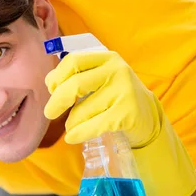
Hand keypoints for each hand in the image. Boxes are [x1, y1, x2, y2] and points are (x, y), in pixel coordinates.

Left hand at [44, 51, 159, 146]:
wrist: (146, 116)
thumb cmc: (113, 97)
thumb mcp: (98, 80)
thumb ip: (75, 76)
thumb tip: (49, 81)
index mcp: (106, 58)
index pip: (73, 61)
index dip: (57, 76)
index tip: (51, 89)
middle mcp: (117, 70)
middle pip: (74, 85)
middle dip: (57, 101)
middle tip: (49, 113)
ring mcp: (125, 91)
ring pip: (82, 110)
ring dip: (70, 123)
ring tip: (70, 127)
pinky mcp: (128, 113)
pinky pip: (93, 126)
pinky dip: (78, 134)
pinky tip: (72, 137)